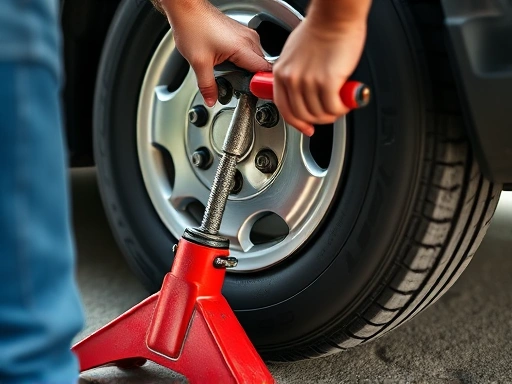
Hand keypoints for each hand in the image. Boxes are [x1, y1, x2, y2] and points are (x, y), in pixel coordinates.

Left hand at [160, 0, 271, 106]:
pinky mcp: (241, 33)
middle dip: (253, 79)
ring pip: (256, 59)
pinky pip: (250, 51)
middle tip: (239, 88)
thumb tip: (211, 100)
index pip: (265, 71)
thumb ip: (207, 86)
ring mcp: (246, 34)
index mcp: (243, 47)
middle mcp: (249, 39)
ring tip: (233, 76)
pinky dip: (243, 61)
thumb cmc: (192, 27)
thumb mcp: (199, 63)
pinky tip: (230, 64)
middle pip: (261, 67)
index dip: (262, 85)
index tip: (255, 93)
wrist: (186, 9)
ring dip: (247, 70)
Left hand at [273, 18, 366, 135]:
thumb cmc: (320, 30)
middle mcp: (292, 79)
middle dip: (318, 120)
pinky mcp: (326, 82)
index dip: (297, 123)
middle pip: (302, 115)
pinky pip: (333, 107)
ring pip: (319, 114)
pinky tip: (345, 101)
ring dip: (332, 114)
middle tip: (330, 113)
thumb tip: (305, 93)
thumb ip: (296, 75)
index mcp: (281, 72)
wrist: (334, 16)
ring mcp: (307, 82)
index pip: (284, 109)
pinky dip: (341, 108)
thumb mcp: (295, 55)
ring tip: (339, 104)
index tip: (306, 128)